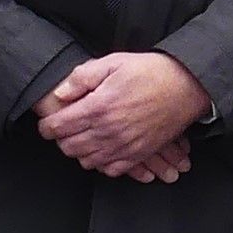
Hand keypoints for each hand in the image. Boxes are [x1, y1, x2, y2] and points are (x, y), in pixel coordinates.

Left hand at [36, 52, 209, 178]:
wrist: (186, 86)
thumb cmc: (151, 72)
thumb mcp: (113, 63)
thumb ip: (83, 77)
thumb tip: (61, 93)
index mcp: (98, 107)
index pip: (59, 126)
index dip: (47, 127)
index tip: (46, 124)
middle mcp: (108, 130)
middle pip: (69, 147)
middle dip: (61, 140)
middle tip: (62, 131)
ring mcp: (124, 145)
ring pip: (87, 160)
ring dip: (79, 152)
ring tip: (80, 140)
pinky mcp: (138, 154)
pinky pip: (111, 169)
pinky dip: (101, 164)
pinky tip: (100, 152)